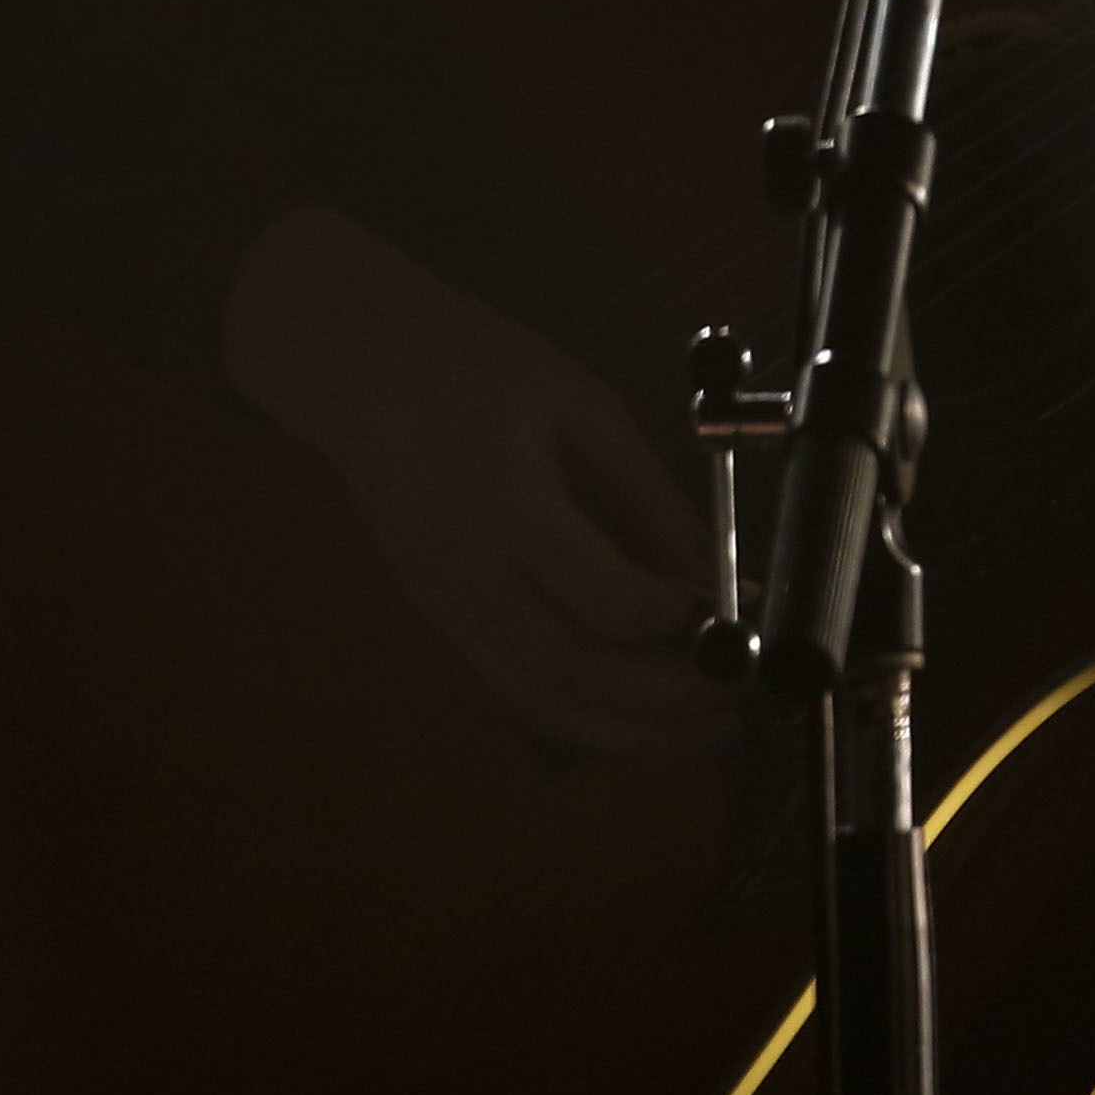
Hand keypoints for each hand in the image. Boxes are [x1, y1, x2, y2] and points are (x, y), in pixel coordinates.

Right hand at [220, 204, 732, 754]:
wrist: (358, 369)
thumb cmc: (479, 365)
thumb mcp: (585, 407)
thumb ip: (650, 499)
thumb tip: (719, 583)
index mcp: (505, 501)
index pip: (602, 598)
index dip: (675, 621)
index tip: (730, 611)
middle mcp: (466, 572)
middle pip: (570, 673)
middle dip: (664, 702)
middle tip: (735, 698)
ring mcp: (442, 606)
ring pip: (540, 700)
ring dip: (628, 729)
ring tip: (701, 727)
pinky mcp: (437, 619)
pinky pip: (515, 687)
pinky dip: (583, 712)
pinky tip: (637, 709)